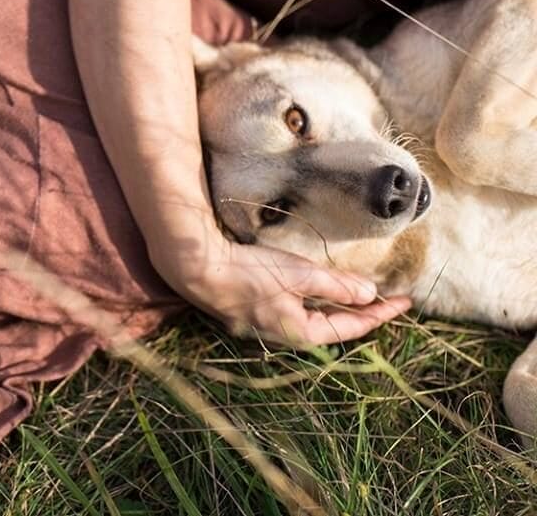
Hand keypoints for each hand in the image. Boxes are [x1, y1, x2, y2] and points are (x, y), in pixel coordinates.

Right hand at [148, 218, 410, 345]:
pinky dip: (314, 302)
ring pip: (314, 320)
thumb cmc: (249, 273)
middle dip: (361, 314)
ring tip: (359, 295)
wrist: (198, 269)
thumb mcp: (299, 275)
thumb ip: (336, 286)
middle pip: (333, 328)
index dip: (381, 314)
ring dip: (338, 308)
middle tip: (387, 300)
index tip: (405, 301)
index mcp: (301, 333)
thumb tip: (369, 294)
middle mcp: (286, 335)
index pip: (352, 328)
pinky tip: (317, 290)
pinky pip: (295, 311)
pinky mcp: (254, 311)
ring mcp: (268, 325)